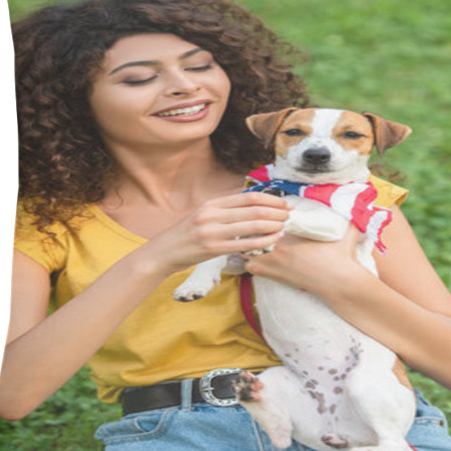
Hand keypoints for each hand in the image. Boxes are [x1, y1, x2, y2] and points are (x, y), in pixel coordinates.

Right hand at [145, 192, 289, 274]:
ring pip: (253, 225)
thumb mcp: (201, 214)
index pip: (248, 197)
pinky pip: (245, 244)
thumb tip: (250, 204)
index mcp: (211, 204)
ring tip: (284, 226)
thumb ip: (223, 209)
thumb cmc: (185, 234)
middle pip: (254, 210)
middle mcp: (212, 214)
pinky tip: (273, 240)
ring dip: (273, 225)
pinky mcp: (213, 249)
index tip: (283, 203)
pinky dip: (263, 241)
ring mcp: (212, 232)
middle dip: (276, 212)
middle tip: (289, 215)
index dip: (270, 199)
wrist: (162, 253)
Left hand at [242, 224, 364, 292]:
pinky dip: (250, 261)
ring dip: (248, 244)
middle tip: (258, 225)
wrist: (340, 283)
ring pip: (247, 250)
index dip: (266, 215)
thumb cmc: (341, 257)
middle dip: (253, 228)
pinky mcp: (274, 277)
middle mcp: (279, 250)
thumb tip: (357, 203)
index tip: (270, 214)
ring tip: (255, 239)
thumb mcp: (346, 232)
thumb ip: (348, 217)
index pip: (268, 220)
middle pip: (253, 233)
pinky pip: (251, 268)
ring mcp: (274, 265)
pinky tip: (259, 256)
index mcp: (292, 235)